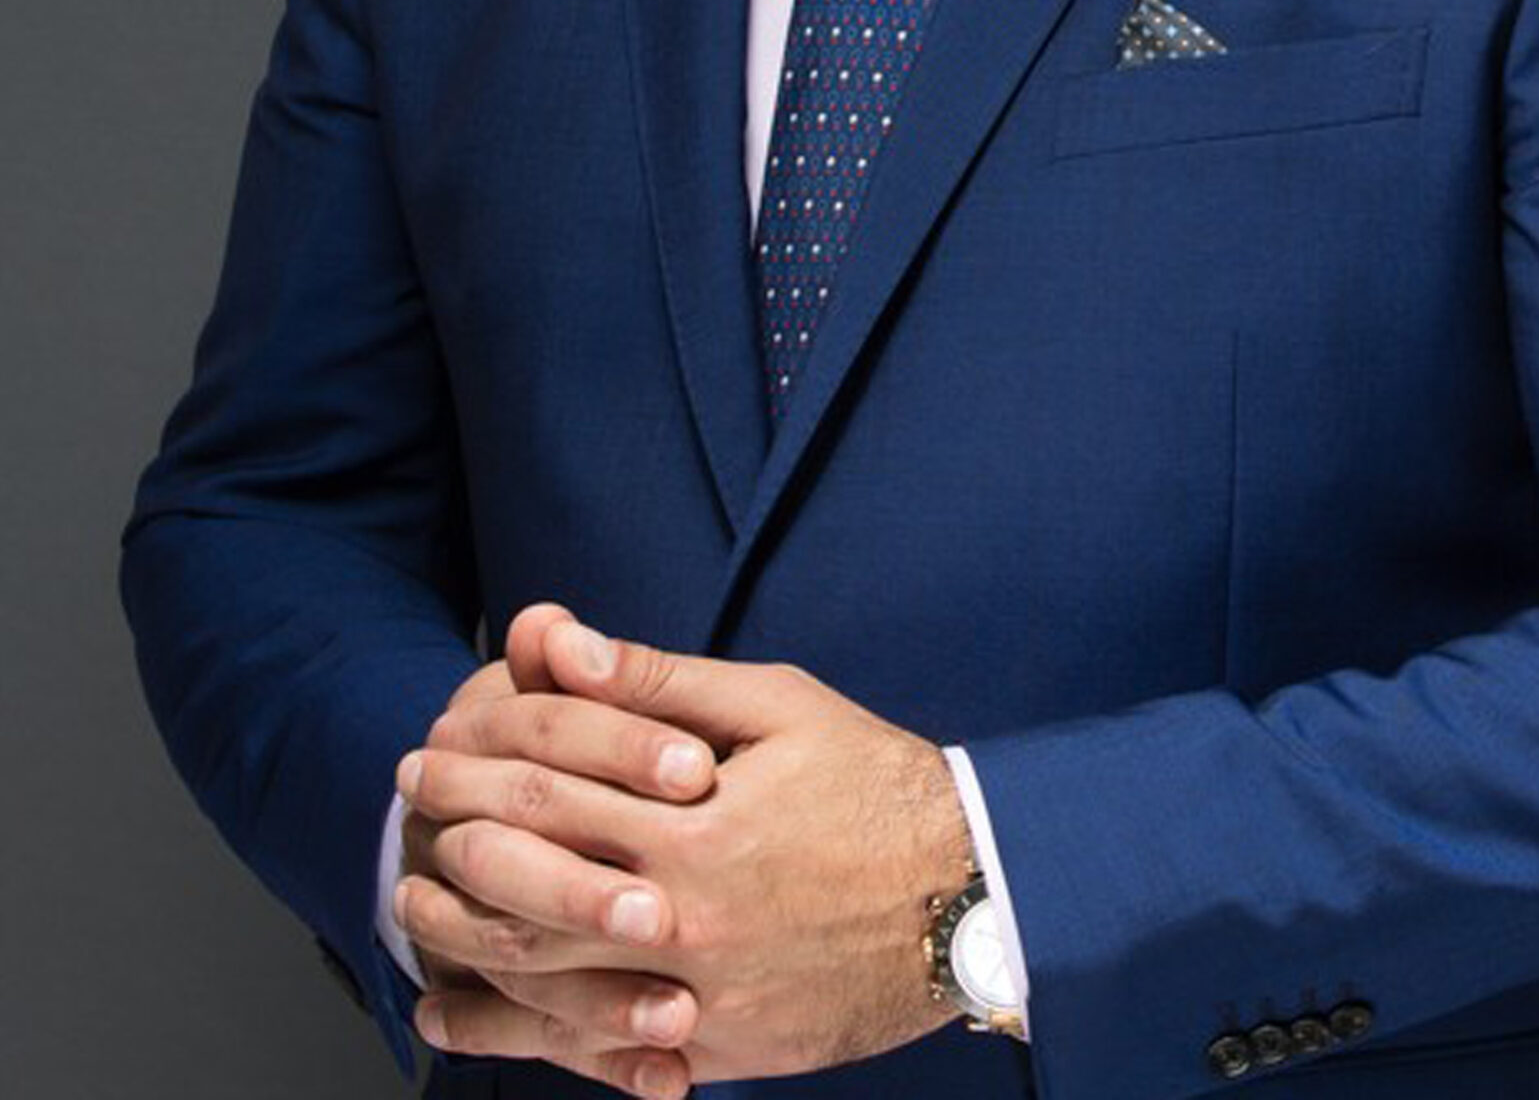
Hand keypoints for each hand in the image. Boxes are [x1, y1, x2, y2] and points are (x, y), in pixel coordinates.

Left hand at [394, 612, 974, 1090]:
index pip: (546, 794)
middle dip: (450, 854)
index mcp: (692, 826)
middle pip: (525, 896)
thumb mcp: (777, 705)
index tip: (425, 752)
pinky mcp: (719, 1052)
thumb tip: (563, 642)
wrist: (970, 895)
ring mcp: (699, 998)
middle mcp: (684, 920)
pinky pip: (598, 1056)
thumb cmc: (873, 781)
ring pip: (545, 988)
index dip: (474, 770)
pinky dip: (523, 1038)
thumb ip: (661, 683)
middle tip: (409, 821)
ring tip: (414, 920)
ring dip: (464, 952)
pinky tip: (471, 1019)